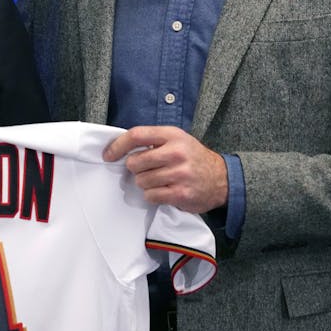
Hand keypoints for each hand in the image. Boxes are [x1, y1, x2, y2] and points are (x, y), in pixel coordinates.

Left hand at [102, 125, 227, 214]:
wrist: (222, 178)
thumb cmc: (193, 158)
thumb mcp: (177, 139)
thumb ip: (152, 141)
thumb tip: (120, 149)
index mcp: (172, 135)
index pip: (136, 135)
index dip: (117, 146)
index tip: (108, 155)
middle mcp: (176, 152)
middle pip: (135, 162)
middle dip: (135, 168)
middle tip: (146, 169)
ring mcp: (179, 174)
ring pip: (141, 181)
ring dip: (145, 183)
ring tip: (160, 180)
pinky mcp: (180, 193)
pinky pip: (151, 196)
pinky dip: (153, 195)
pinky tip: (164, 190)